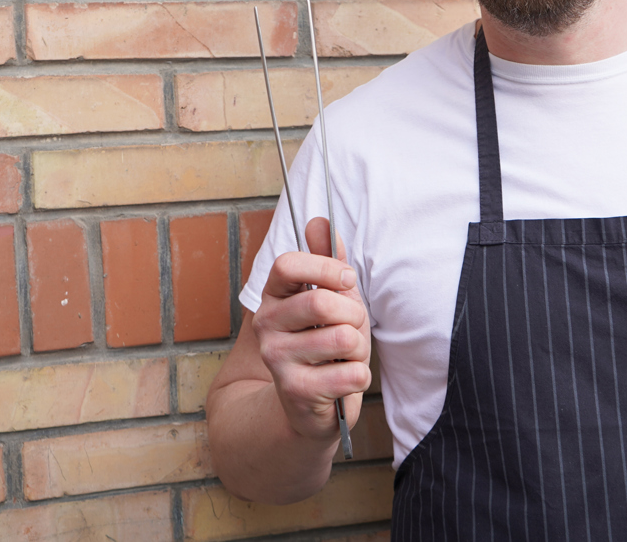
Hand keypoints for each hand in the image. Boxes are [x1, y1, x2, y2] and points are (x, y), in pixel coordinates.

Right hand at [251, 216, 371, 442]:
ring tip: (345, 356)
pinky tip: (343, 380)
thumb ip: (328, 261)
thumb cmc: (326, 345)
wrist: (309, 407)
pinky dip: (360, 376)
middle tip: (351, 328)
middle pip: (321, 302)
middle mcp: (266, 324)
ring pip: (343, 338)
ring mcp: (276, 359)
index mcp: (273, 295)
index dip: (325, 268)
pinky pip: (352, 373)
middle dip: (353, 314)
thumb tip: (320, 220)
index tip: (346, 281)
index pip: (288, 264)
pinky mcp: (295, 390)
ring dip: (359, 349)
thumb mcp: (332, 298)